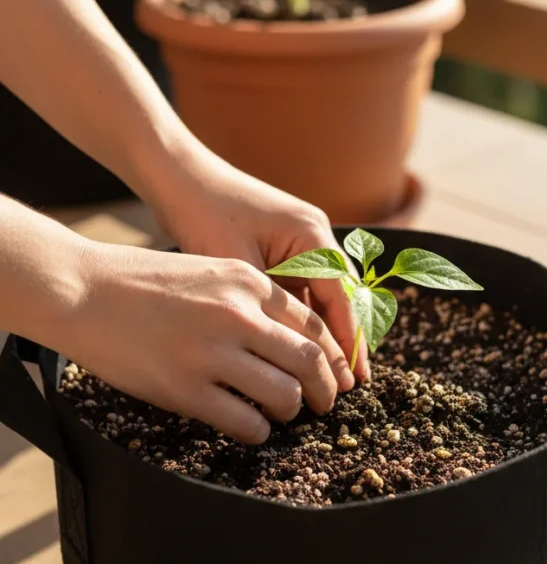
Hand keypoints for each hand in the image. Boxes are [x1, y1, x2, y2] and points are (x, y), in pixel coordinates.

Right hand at [69, 243, 355, 442]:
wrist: (80, 289)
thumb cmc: (140, 281)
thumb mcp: (207, 270)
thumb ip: (248, 298)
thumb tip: (286, 338)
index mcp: (248, 283)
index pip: (314, 324)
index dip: (334, 356)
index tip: (337, 374)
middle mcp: (238, 315)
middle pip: (311, 361)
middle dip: (325, 390)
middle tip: (322, 404)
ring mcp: (212, 353)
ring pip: (285, 396)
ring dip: (290, 411)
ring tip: (278, 415)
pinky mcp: (186, 389)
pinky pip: (246, 423)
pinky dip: (257, 432)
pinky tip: (249, 428)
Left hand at [146, 138, 370, 381]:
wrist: (175, 175)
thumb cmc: (202, 212)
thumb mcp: (235, 265)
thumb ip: (265, 305)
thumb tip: (285, 351)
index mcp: (312, 235)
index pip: (342, 298)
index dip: (348, 342)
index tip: (353, 381)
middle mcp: (314, 236)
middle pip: (340, 299)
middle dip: (344, 344)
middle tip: (348, 389)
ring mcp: (299, 242)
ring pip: (321, 298)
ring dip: (322, 335)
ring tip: (327, 378)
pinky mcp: (280, 248)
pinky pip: (300, 290)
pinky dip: (301, 320)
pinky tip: (297, 351)